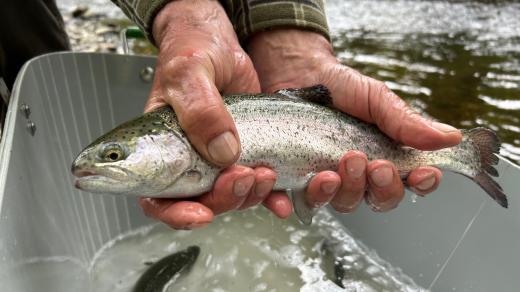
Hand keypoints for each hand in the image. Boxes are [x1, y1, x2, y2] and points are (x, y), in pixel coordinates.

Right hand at [140, 0, 288, 228]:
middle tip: (242, 176)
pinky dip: (272, 195)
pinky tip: (282, 196)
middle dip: (224, 199)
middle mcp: (187, 162)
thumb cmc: (191, 52)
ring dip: (249, 194)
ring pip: (231, 196)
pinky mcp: (245, 155)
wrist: (220, 45)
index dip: (175, 213)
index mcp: (159, 150)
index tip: (199, 215)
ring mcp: (217, 161)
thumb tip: (222, 152)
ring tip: (264, 173)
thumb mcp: (189, 74)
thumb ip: (200, 111)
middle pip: (200, 202)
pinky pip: (257, 184)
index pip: (156, 197)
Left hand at [247, 29, 462, 212]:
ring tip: (342, 164)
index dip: (421, 184)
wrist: (299, 73)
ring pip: (344, 203)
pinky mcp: (299, 178)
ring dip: (347, 189)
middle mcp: (359, 174)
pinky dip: (306, 198)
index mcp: (384, 156)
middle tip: (374, 163)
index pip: (410, 182)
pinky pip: (303, 199)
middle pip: (378, 199)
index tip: (423, 173)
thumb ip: (406, 120)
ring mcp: (329, 178)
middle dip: (381, 186)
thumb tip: (450, 137)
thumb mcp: (376, 99)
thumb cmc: (341, 88)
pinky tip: (309, 185)